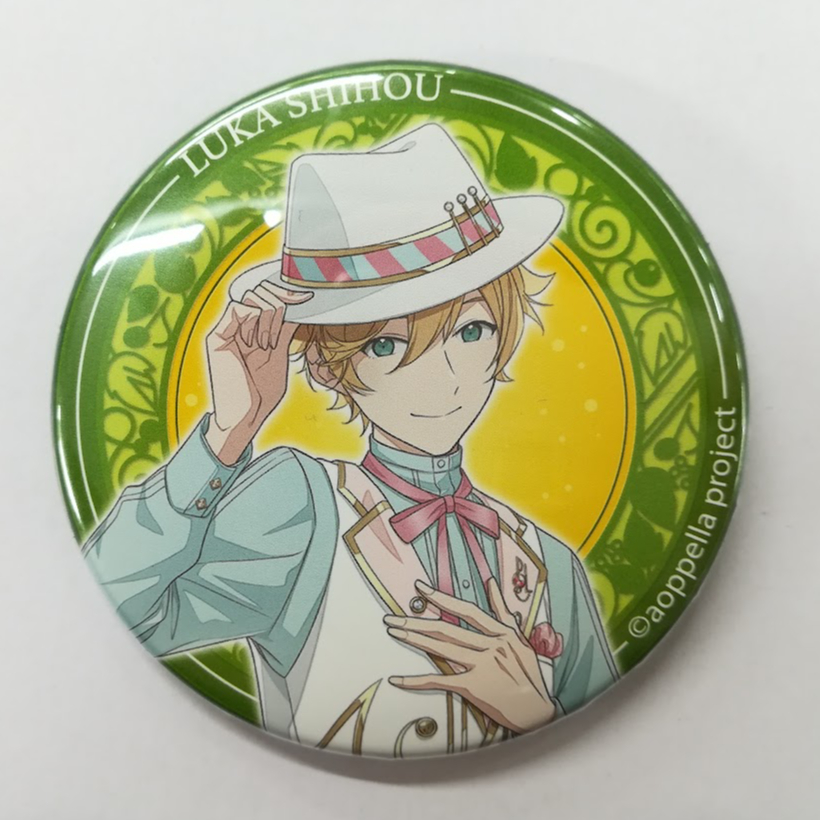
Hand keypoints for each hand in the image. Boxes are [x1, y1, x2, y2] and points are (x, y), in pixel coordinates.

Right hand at [204, 282, 311, 464]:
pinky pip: (241, 308)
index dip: (286, 294)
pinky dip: (256, 322)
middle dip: (278, 308)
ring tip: (264, 347)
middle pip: (260, 290)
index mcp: (250, 330)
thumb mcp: (279, 356)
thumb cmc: (260, 394)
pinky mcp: (216, 336)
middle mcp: (236, 326)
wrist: (243, 417)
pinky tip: (256, 345)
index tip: (306, 298)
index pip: (267, 297)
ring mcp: (225, 329)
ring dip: (268, 319)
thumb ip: (284, 331)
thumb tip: (299, 306)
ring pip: (254, 297)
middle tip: (273, 341)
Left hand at [385, 579, 555, 733]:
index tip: (420, 589)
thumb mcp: (520, 637)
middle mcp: (490, 646)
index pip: (465, 610)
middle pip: (445, 630)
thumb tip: (491, 582)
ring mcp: (481, 667)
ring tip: (394, 632)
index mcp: (501, 632)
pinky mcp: (473, 688)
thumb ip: (503, 611)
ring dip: (414, 640)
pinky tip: (398, 679)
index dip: (441, 598)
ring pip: (440, 649)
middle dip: (416, 621)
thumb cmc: (528, 673)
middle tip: (392, 617)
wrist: (535, 710)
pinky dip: (417, 681)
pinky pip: (440, 682)